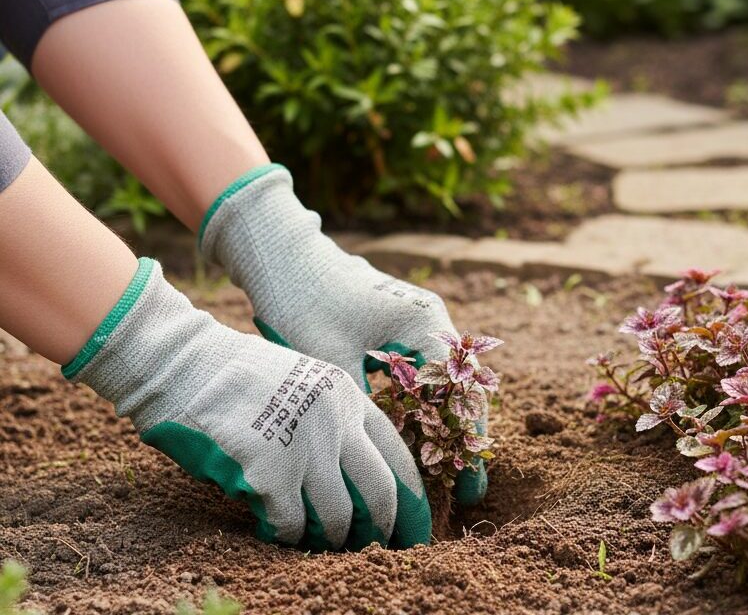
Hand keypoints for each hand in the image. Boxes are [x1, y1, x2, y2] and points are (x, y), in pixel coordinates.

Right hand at [67, 258, 429, 549]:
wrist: (185, 364)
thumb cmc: (238, 376)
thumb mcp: (304, 382)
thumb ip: (333, 419)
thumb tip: (355, 479)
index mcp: (348, 397)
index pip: (398, 454)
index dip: (412, 496)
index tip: (416, 524)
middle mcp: (336, 422)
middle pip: (381, 492)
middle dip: (384, 527)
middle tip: (379, 547)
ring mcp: (305, 448)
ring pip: (338, 516)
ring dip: (332, 538)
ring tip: (321, 542)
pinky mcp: (269, 473)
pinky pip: (291, 524)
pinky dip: (287, 536)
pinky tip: (277, 532)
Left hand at [199, 165, 488, 504]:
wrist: (282, 256)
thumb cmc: (305, 302)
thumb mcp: (334, 364)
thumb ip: (367, 410)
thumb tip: (386, 463)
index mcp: (426, 324)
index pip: (458, 394)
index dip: (463, 444)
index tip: (465, 487)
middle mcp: (432, 321)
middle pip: (460, 391)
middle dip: (462, 441)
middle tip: (465, 491)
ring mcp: (418, 323)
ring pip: (443, 385)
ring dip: (443, 427)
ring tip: (446, 474)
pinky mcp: (399, 328)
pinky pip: (422, 375)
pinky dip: (423, 408)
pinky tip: (416, 440)